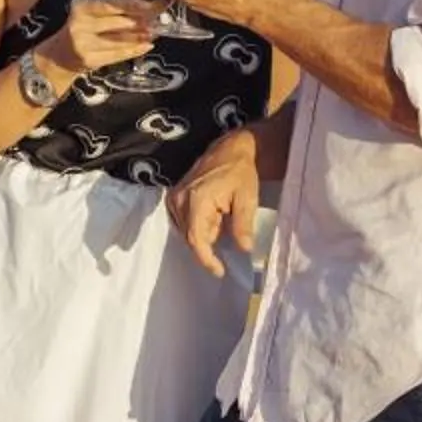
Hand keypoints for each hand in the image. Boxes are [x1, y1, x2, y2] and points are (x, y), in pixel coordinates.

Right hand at [41, 0, 155, 84]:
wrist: (58, 57)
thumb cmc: (80, 30)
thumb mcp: (90, 15)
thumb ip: (112, 11)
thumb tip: (147, 7)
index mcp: (82, 7)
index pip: (110, 5)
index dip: (132, 5)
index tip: (151, 5)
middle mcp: (80, 24)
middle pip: (118, 23)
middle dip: (141, 21)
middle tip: (160, 18)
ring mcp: (84, 44)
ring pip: (120, 40)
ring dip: (140, 37)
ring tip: (154, 32)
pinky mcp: (89, 60)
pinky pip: (117, 55)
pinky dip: (134, 50)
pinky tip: (146, 46)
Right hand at [168, 128, 260, 277]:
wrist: (230, 149)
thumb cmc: (240, 171)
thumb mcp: (248, 198)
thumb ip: (243, 225)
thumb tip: (244, 249)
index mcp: (197, 199)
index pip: (196, 239)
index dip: (206, 259)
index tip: (219, 271)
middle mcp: (180, 199)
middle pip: (191, 238)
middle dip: (210, 244)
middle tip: (229, 235)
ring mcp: (174, 198)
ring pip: (187, 232)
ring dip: (205, 233)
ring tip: (224, 219)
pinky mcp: (174, 198)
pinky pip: (184, 223)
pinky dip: (199, 226)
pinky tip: (214, 216)